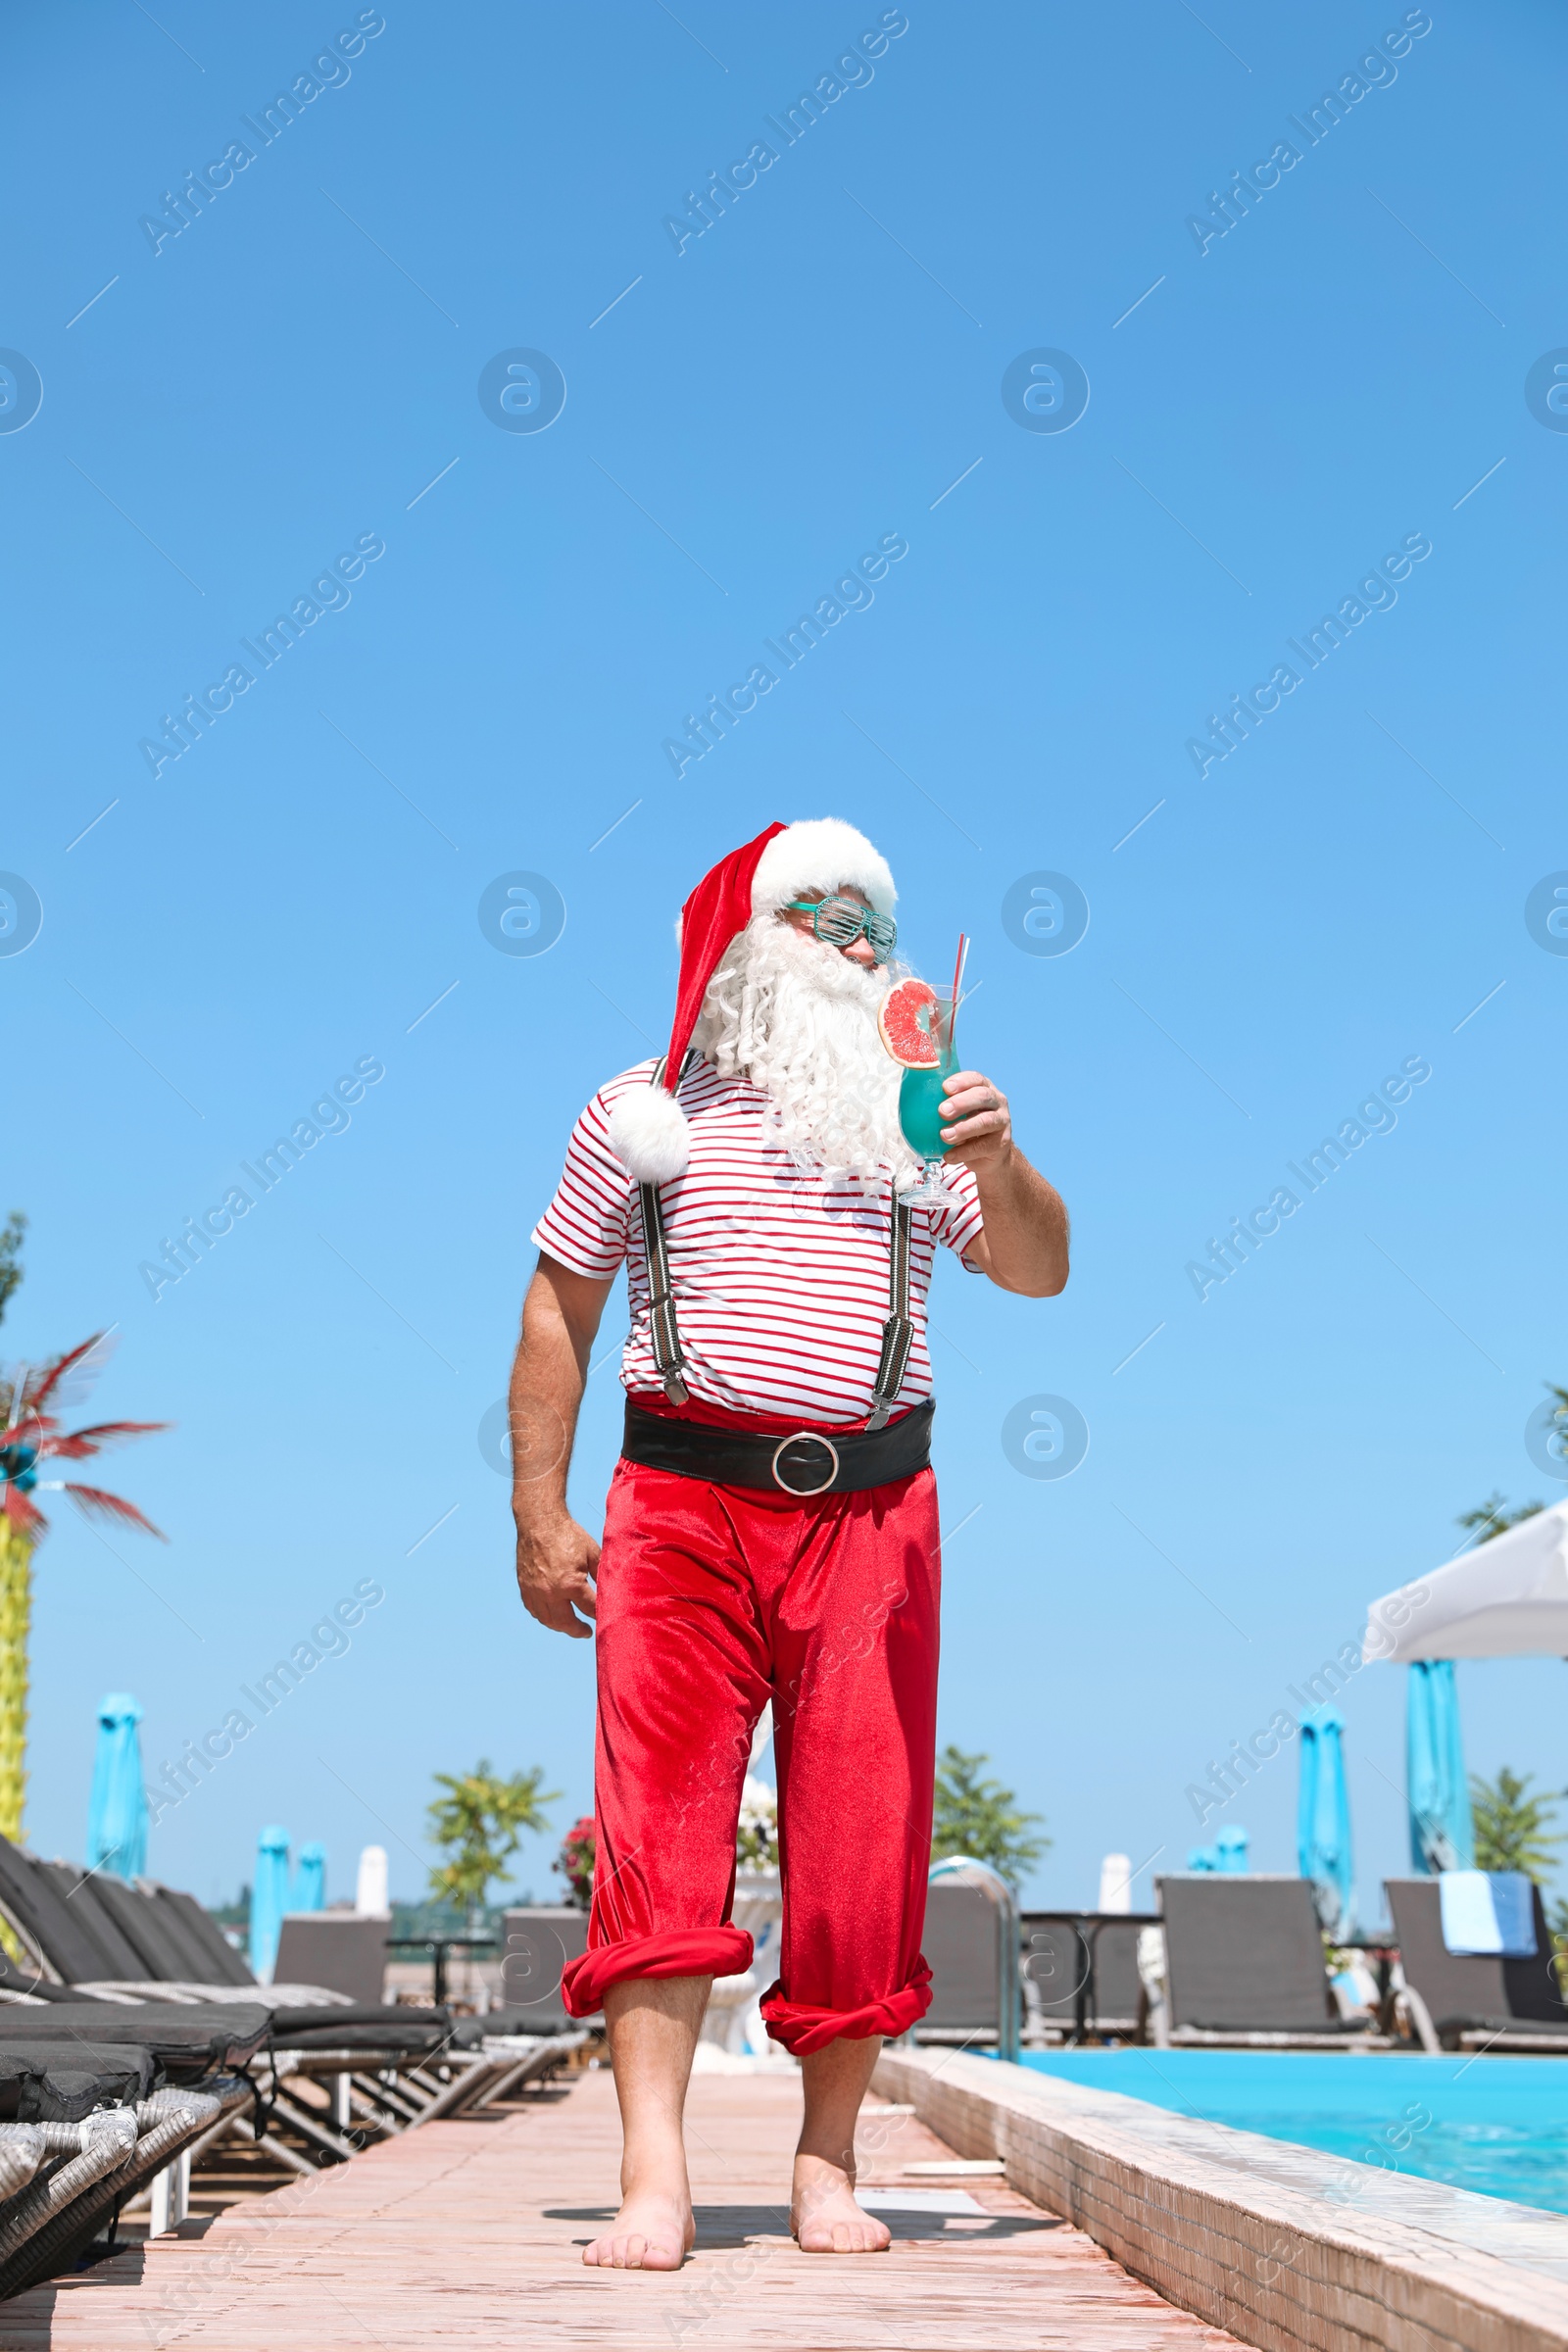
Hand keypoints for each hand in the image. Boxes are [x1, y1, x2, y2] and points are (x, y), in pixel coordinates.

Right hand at [515, 1511, 599, 1638]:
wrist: (540, 1522)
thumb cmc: (568, 1535)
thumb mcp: (592, 1552)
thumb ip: (601, 1573)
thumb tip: (612, 1589)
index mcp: (571, 1584)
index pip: (589, 1609)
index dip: (598, 1615)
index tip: (605, 1619)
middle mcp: (551, 1592)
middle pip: (566, 1623)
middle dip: (578, 1630)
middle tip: (587, 1632)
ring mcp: (535, 1592)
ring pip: (548, 1620)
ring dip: (560, 1626)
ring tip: (570, 1626)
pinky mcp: (524, 1587)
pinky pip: (534, 1610)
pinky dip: (544, 1616)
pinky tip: (552, 1615)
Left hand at [938, 1068, 1013, 1173]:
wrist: (989, 1154)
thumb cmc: (967, 1126)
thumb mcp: (957, 1113)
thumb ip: (943, 1104)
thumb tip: (910, 1100)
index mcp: (984, 1088)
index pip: (975, 1078)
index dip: (961, 1081)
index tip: (945, 1087)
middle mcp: (997, 1102)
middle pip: (982, 1097)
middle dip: (961, 1103)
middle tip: (942, 1111)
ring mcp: (1002, 1122)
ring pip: (985, 1121)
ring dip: (963, 1128)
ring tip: (944, 1135)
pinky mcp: (1001, 1143)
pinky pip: (983, 1146)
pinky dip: (963, 1152)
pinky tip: (949, 1155)